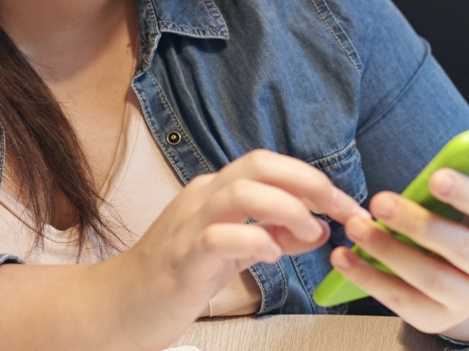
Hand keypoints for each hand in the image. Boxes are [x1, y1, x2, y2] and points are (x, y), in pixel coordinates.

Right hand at [98, 149, 369, 350]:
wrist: (120, 305)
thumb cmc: (177, 276)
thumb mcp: (233, 251)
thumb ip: (273, 235)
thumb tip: (318, 227)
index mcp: (215, 190)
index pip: (270, 164)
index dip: (315, 180)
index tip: (348, 205)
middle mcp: (202, 197)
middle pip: (259, 164)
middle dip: (310, 183)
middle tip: (340, 212)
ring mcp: (188, 224)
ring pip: (242, 191)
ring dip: (287, 208)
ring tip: (309, 233)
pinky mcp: (181, 257)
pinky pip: (219, 236)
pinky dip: (254, 240)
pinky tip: (272, 256)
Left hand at [330, 139, 468, 341]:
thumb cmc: (467, 226)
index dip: (467, 193)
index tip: (437, 176)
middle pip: (460, 247)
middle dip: (418, 223)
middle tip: (379, 201)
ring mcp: (467, 300)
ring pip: (429, 277)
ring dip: (388, 250)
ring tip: (357, 226)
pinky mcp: (435, 317)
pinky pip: (400, 300)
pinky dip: (368, 278)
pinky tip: (344, 257)